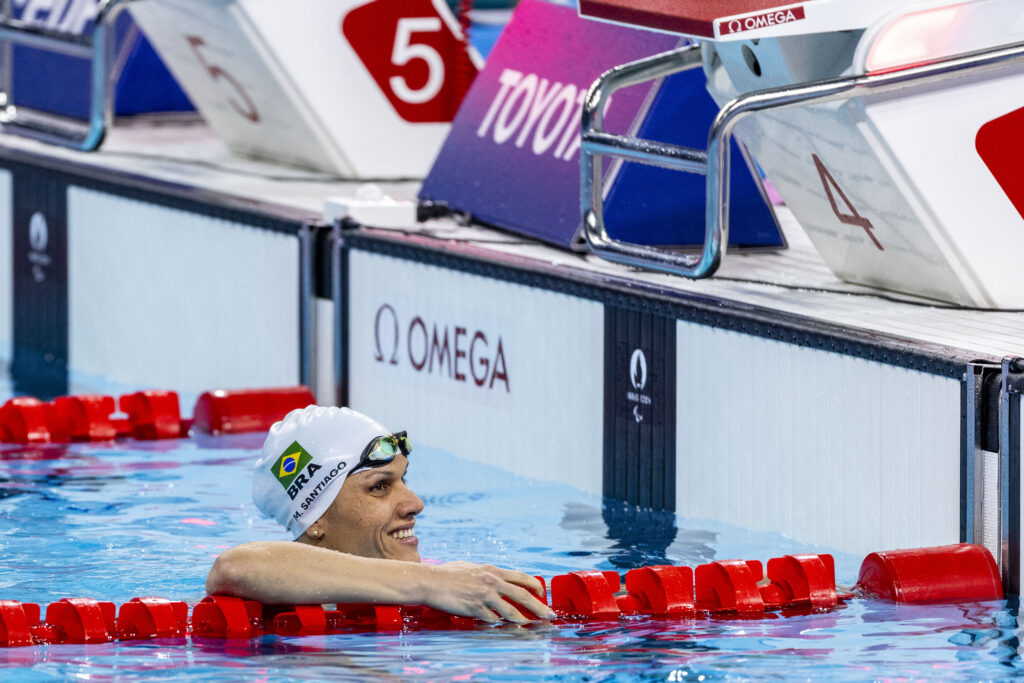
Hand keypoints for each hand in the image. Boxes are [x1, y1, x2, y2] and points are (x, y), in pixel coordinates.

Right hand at [422, 561, 551, 623]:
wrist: (430, 581)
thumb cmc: (448, 573)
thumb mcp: (472, 567)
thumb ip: (487, 573)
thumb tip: (498, 578)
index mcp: (492, 571)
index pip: (521, 578)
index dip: (535, 586)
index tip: (543, 594)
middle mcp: (492, 582)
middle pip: (523, 596)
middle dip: (539, 607)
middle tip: (549, 615)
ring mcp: (484, 597)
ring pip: (511, 612)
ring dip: (523, 621)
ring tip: (531, 626)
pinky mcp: (475, 609)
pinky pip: (492, 620)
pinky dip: (498, 624)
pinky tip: (502, 627)